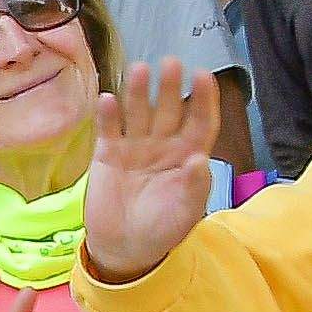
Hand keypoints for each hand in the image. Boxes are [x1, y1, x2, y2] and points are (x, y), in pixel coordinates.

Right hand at [77, 57, 222, 282]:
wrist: (123, 248)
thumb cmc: (162, 230)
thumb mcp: (185, 214)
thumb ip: (195, 186)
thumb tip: (200, 158)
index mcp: (187, 156)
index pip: (200, 122)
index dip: (203, 100)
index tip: (203, 77)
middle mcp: (163, 145)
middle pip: (169, 110)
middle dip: (170, 87)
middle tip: (171, 64)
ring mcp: (135, 147)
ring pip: (139, 113)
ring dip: (139, 92)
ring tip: (140, 70)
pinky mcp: (108, 154)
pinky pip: (109, 130)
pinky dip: (108, 115)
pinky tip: (108, 99)